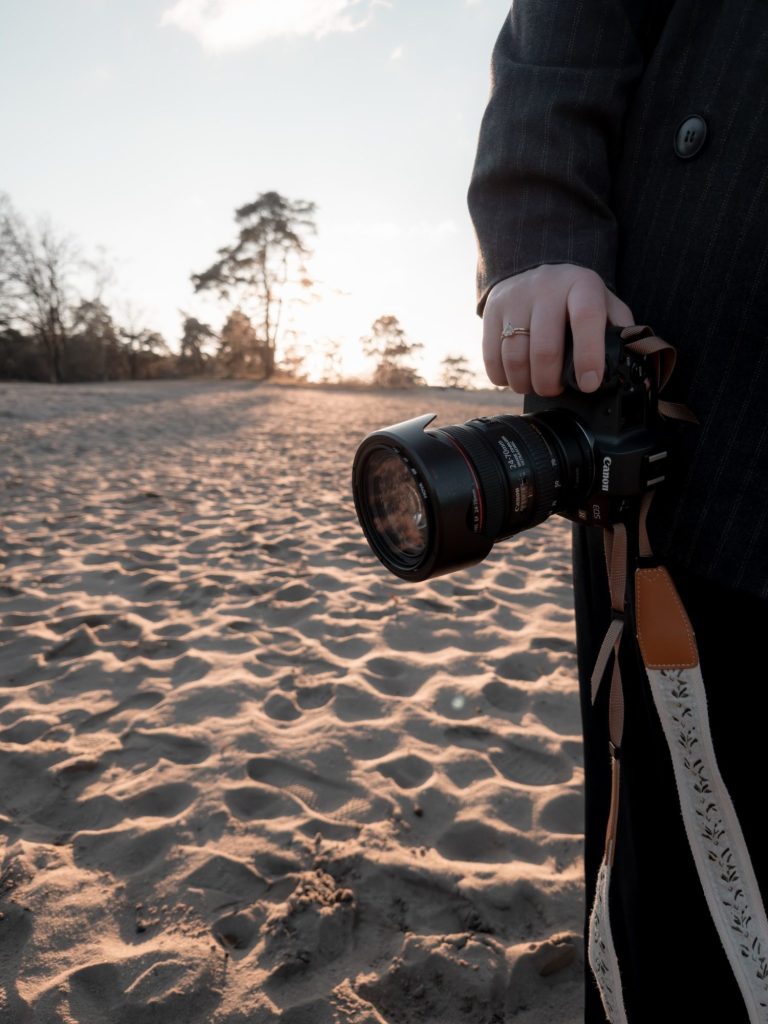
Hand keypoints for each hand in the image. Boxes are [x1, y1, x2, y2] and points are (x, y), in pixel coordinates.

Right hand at [481, 264, 634, 395]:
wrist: (533, 270)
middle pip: (544, 348)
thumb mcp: (603, 302)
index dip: (588, 356)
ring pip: (515, 356)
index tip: (588, 384)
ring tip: (534, 386)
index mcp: (581, 285)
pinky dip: (502, 377)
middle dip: (550, 382)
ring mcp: (515, 299)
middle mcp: (546, 288)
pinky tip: (513, 378)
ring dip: (525, 383)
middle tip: (554, 390)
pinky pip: (492, 355)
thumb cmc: (573, 297)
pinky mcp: (491, 311)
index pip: (586, 319)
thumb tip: (628, 360)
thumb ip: (618, 327)